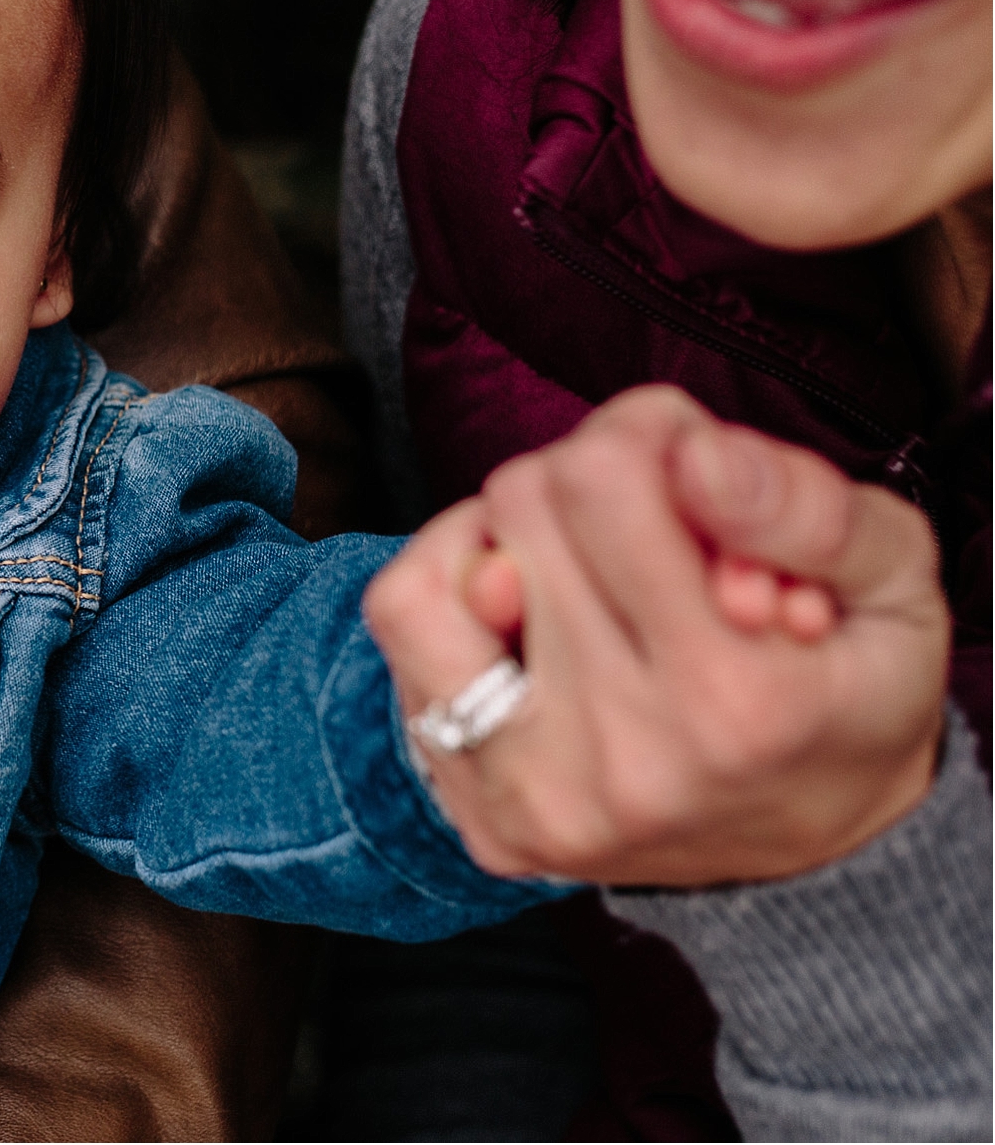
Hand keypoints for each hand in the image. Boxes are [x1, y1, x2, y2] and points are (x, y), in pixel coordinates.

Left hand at [365, 388, 947, 890]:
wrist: (823, 864)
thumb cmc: (851, 690)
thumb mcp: (894, 585)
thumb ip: (808, 507)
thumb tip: (695, 455)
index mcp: (738, 706)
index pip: (607, 477)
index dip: (651, 436)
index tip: (696, 475)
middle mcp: (627, 763)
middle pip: (531, 496)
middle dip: (596, 480)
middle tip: (658, 531)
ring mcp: (544, 799)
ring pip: (458, 557)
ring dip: (520, 533)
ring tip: (595, 572)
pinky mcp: (486, 813)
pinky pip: (406, 620)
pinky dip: (456, 582)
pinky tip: (530, 607)